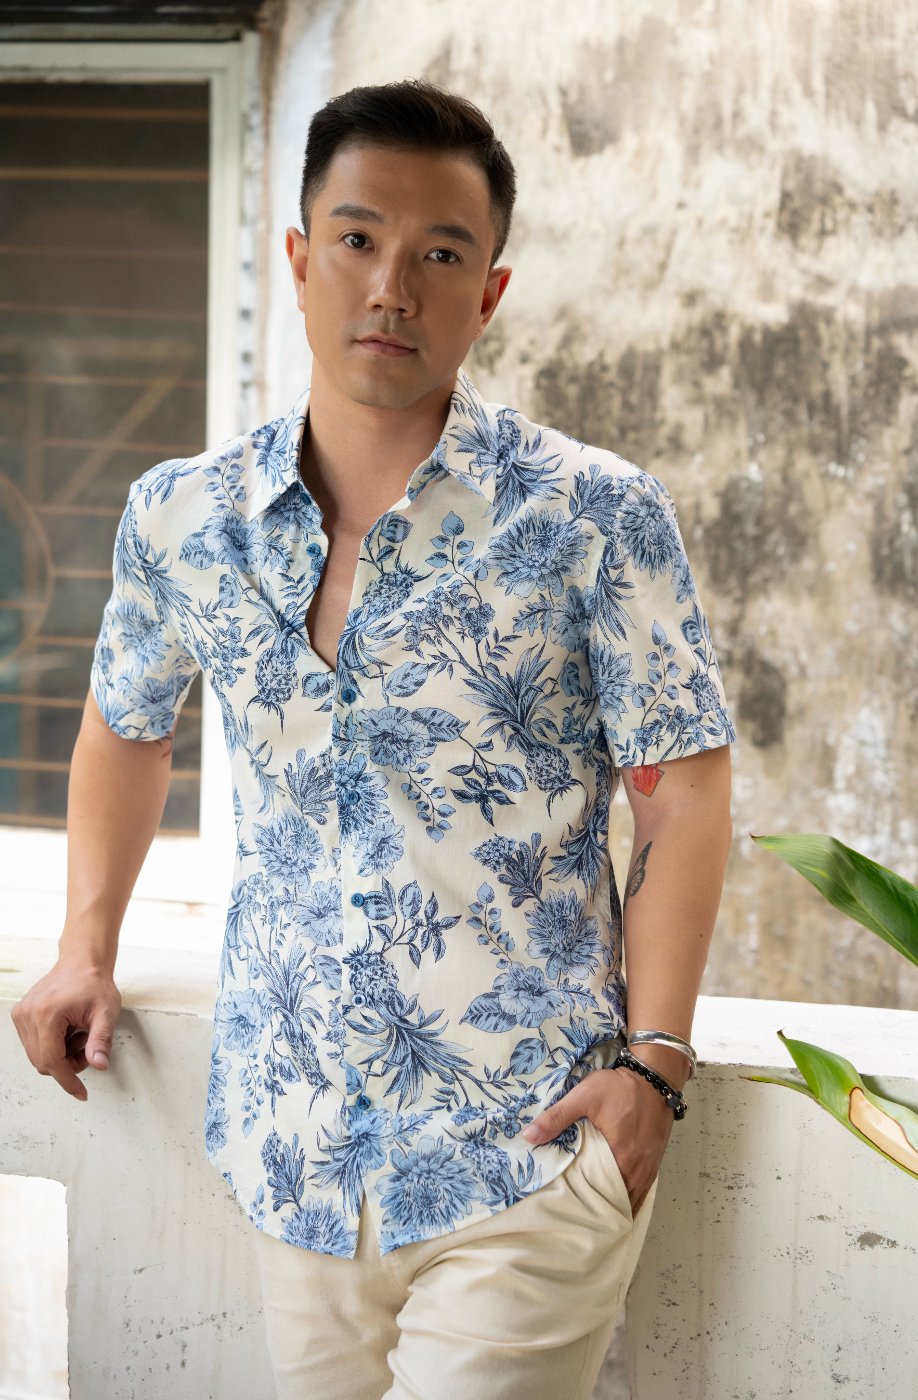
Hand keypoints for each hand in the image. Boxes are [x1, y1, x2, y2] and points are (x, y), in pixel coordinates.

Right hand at [11, 958, 121, 1101]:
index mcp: (47, 1014)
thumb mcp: (106, 1012)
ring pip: (38, 1056)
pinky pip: (34, 1044)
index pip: (51, 1062)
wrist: (82, 962)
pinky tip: (69, 1031)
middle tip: (89, 1048)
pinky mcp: (21, 1014)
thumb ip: (101, 1040)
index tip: (82, 1094)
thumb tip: (100, 1065)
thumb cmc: (95, 984)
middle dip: (68, 1065)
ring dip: (61, 1055)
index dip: (68, 1081)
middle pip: (43, 1062)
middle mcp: (28, 1015)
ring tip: (80, 1035)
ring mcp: (21, 1015)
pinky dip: (53, 1046)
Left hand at [522, 1065, 674, 1214]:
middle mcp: (639, 1169)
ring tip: (593, 1207)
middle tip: (577, 1212)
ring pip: (631, 1198)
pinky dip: (628, 1195)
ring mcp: (649, 1167)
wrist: (654, 1077)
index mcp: (622, 1158)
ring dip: (615, 1203)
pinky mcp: (654, 1161)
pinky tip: (614, 1195)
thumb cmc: (620, 1088)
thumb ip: (557, 1116)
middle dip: (599, 1208)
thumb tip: (529, 1136)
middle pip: (618, 1201)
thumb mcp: (584, 1096)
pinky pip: (641, 1190)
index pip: (602, 1195)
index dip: (586, 1206)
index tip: (569, 1209)